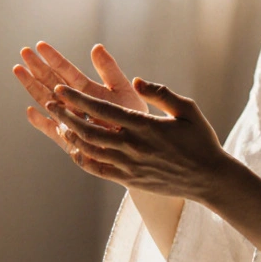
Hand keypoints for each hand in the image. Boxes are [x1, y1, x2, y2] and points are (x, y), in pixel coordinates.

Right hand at [13, 42, 145, 154]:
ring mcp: (70, 120)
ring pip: (47, 102)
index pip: (66, 71)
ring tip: (18, 70)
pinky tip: (30, 111)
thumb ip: (109, 70)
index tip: (40, 45)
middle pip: (52, 83)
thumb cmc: (134, 117)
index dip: (54, 58)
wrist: (139, 147)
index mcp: (87, 90)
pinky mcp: (70, 140)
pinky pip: (53, 131)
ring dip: (33, 87)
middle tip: (24, 52)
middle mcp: (75, 103)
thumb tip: (96, 47)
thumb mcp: (123, 90)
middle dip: (38, 68)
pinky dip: (42, 123)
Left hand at [45, 78, 234, 202]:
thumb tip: (137, 80)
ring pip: (90, 150)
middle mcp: (133, 147)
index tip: (61, 89)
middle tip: (51, 102)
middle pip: (89, 130)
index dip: (78, 99)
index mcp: (144, 126)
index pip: (102, 110)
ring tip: (59, 123)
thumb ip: (161, 93)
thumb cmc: (200, 140)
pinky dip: (83, 159)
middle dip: (67, 115)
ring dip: (72, 135)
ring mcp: (129, 166)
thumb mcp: (187, 109)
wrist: (209, 178)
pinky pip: (98, 170)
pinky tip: (75, 149)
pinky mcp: (129, 180)